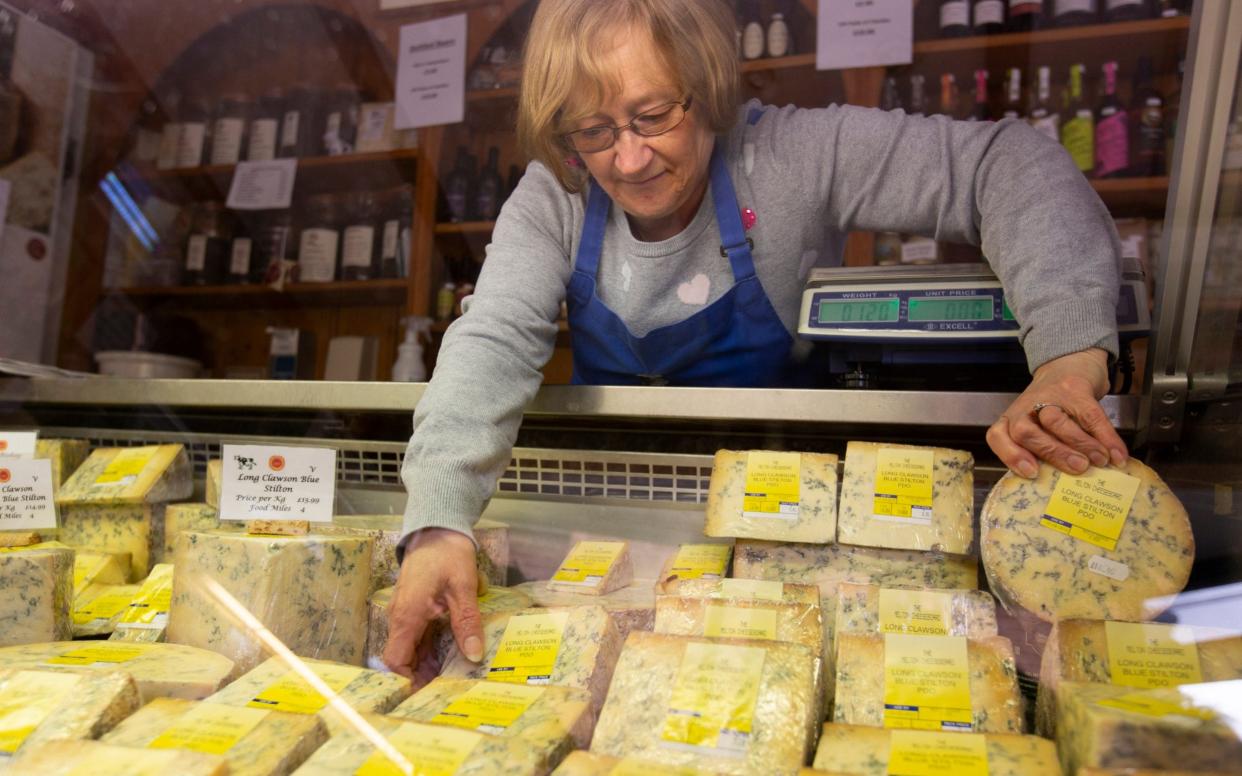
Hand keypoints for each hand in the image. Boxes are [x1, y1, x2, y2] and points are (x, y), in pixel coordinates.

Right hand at [383, 527, 484, 683]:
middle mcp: (400, 617)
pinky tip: (452, 654)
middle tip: (449, 690)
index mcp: (407, 616)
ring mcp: (406, 612)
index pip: (396, 660)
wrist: (437, 528)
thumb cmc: (447, 553)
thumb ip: (467, 622)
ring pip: (412, 648)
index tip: (429, 693)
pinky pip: (418, 635)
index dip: (408, 679)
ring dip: (428, 663)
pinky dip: (431, 648)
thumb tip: (474, 655)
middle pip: (404, 658)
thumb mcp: (462, 587)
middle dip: (423, 676)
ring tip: (454, 677)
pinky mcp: (415, 607)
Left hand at [987, 348, 1128, 477]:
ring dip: (1080, 444)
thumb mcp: (1039, 427)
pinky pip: (1090, 415)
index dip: (1011, 456)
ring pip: (1055, 421)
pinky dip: (1106, 437)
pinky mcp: (1075, 389)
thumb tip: (1064, 486)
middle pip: (1027, 432)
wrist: (1069, 364)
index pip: (997, 437)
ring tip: (1099, 461)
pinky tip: (1116, 454)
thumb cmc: (1052, 407)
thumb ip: (1044, 451)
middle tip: (1078, 468)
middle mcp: (1025, 409)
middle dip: (1053, 453)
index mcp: (1012, 421)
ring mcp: (1049, 397)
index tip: (1032, 472)